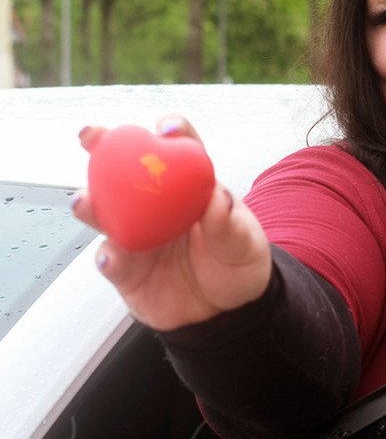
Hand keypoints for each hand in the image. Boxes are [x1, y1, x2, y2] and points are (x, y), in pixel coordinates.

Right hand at [72, 116, 271, 330]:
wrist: (228, 310)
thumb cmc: (238, 263)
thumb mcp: (245, 243)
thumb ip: (229, 223)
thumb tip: (218, 198)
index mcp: (191, 188)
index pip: (181, 149)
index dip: (172, 131)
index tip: (167, 128)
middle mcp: (156, 206)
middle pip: (126, 170)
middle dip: (104, 147)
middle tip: (94, 137)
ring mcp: (137, 236)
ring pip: (106, 214)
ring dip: (91, 204)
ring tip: (85, 201)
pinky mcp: (126, 270)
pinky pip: (112, 262)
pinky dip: (108, 258)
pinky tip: (111, 256)